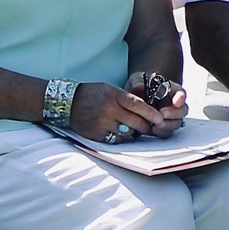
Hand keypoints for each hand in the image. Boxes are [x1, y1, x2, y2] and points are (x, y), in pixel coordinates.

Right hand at [68, 79, 186, 142]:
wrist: (68, 102)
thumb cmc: (93, 94)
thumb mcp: (110, 90)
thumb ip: (127, 99)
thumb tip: (148, 112)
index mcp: (114, 95)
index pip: (137, 105)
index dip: (150, 113)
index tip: (160, 119)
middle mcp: (109, 110)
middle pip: (136, 123)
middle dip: (146, 126)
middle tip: (150, 126)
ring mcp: (103, 123)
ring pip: (128, 133)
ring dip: (132, 132)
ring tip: (128, 126)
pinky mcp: (97, 135)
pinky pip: (117, 140)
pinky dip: (120, 137)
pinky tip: (116, 130)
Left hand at [125, 71, 187, 138]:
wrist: (131, 100)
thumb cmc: (137, 87)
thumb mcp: (136, 80)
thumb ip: (137, 82)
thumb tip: (139, 87)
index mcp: (171, 90)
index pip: (181, 93)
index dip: (181, 98)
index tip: (176, 102)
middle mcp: (173, 104)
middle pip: (182, 110)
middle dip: (174, 114)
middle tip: (162, 115)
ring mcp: (169, 117)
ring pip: (177, 123)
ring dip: (168, 125)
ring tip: (156, 125)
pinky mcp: (163, 127)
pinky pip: (168, 132)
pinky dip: (162, 132)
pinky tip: (153, 130)